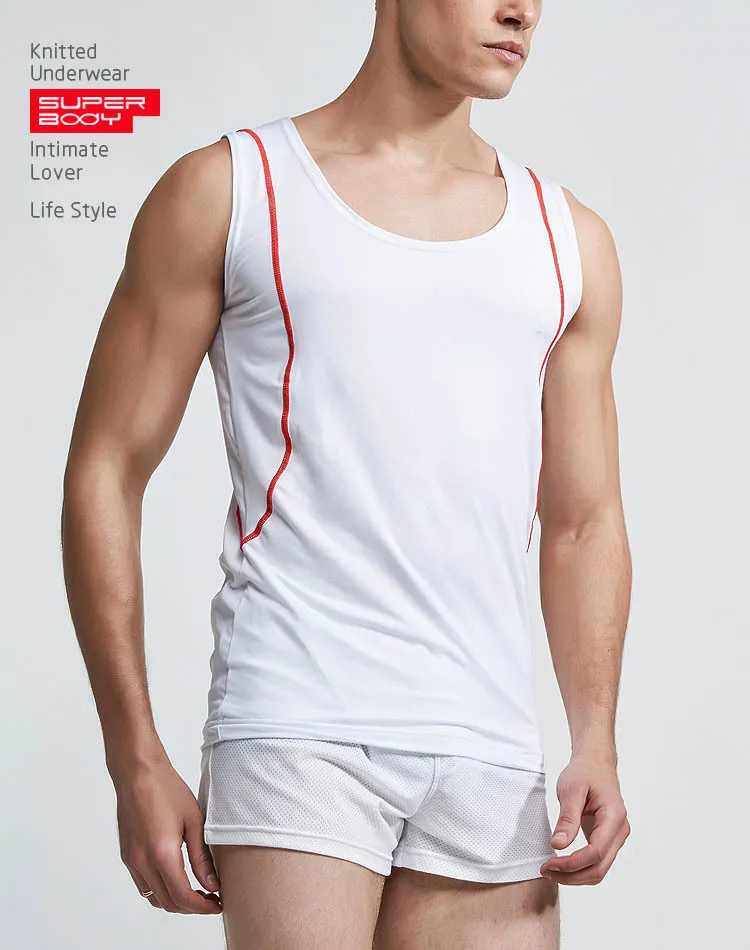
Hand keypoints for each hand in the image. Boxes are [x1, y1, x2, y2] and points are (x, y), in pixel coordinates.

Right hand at [114, 755, 222, 912]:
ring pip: (154, 898)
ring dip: (175, 901)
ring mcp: (132, 860)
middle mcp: (142, 862)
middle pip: (168, 903)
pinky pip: (143, 886)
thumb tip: (212, 884)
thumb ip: (201, 856)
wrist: (138, 772)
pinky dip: (161, 891)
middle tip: (211, 898)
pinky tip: (176, 879)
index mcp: (161, 853)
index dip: (202, 907)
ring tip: (196, 891)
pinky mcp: (127, 856)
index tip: (217, 903)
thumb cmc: (166, 789)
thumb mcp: (193, 820)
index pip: (182, 897)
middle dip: (191, 907)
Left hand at [540, 751, 629, 885]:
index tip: (549, 864)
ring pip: (599, 869)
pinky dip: (580, 868)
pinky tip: (562, 864)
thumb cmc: (584, 772)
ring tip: (551, 869)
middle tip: (546, 870)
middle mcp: (620, 831)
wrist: (595, 763)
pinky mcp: (609, 839)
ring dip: (576, 876)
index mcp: (613, 817)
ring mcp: (617, 836)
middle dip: (572, 875)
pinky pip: (597, 862)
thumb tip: (558, 845)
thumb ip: (567, 818)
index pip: (595, 852)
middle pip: (599, 868)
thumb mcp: (571, 790)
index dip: (572, 864)